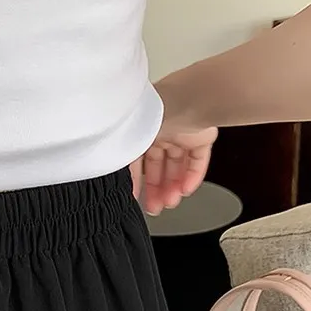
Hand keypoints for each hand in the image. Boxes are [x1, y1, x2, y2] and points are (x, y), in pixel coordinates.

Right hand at [130, 81, 217, 215]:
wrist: (181, 105)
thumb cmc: (150, 116)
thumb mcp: (128, 142)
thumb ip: (122, 161)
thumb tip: (110, 175)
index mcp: (139, 129)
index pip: (137, 159)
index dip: (136, 180)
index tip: (135, 196)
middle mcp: (160, 130)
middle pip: (158, 165)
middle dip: (156, 188)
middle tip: (155, 206)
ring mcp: (181, 132)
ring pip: (177, 164)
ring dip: (173, 185)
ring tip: (170, 202)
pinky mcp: (200, 136)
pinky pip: (197, 160)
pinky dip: (193, 176)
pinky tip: (186, 189)